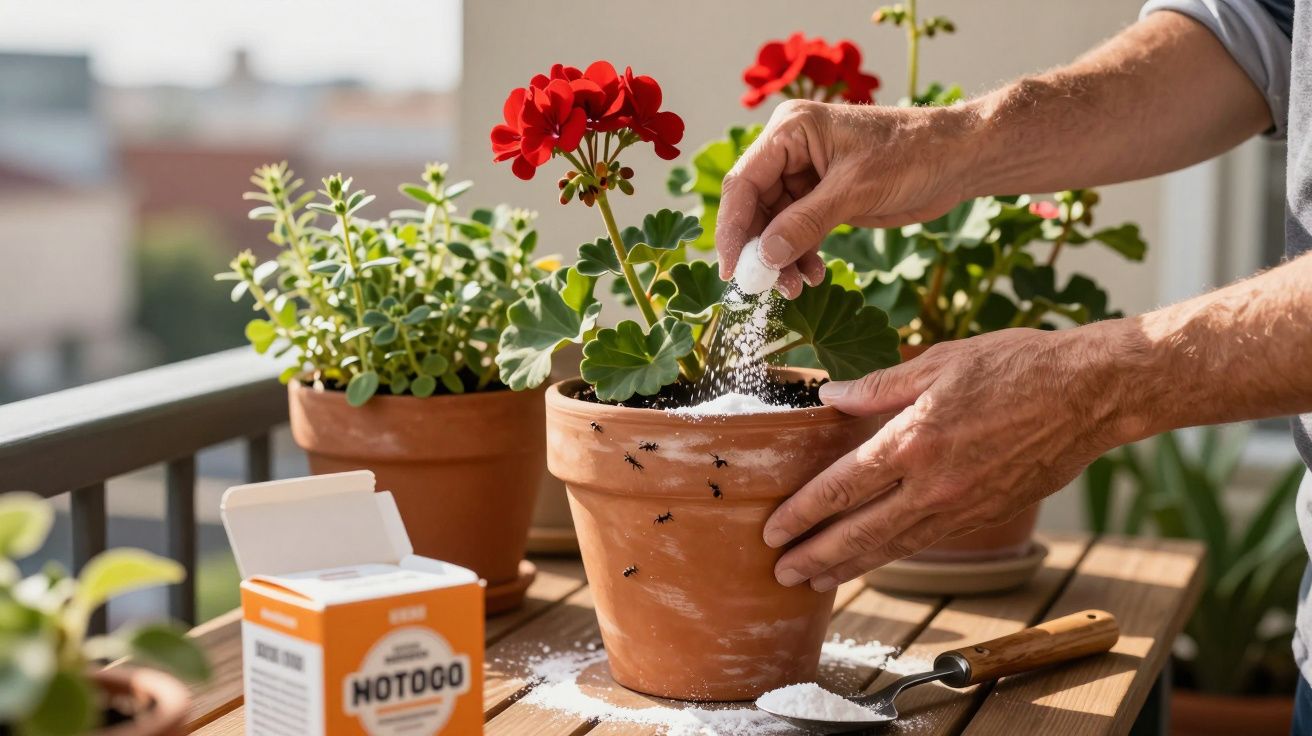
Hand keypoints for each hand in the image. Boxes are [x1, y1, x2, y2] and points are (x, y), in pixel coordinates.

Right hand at [716, 99, 972, 296]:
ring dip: (780, 258)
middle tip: (764, 288)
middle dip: (759, 249)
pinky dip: (800, 255)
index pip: (743, 182)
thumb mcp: (855, 190)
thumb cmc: (912, 155)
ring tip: (794, 289)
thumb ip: (805, 223)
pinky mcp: (825, 197)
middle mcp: (791, 150)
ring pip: (775, 224)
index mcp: (791, 130)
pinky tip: (812, 276)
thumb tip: (764, 257)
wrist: (959, 159)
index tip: (732, 271)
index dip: (732, 229)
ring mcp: (807, 174)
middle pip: (755, 207)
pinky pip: (797, 230)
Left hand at [764, 326, 1129, 590]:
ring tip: (816, 580)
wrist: (1090, 393)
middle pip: (858, 533)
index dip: (800, 513)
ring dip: (850, 567)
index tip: (772, 531)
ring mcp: (962, 506)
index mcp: (913, 441)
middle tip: (779, 574)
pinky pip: (927, 542)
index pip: (839, 488)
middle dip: (814, 556)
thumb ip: (880, 385)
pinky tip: (874, 560)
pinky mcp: (986, 514)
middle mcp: (932, 485)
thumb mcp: (940, 361)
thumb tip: (830, 395)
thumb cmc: (1017, 366)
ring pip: (893, 547)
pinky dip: (893, 556)